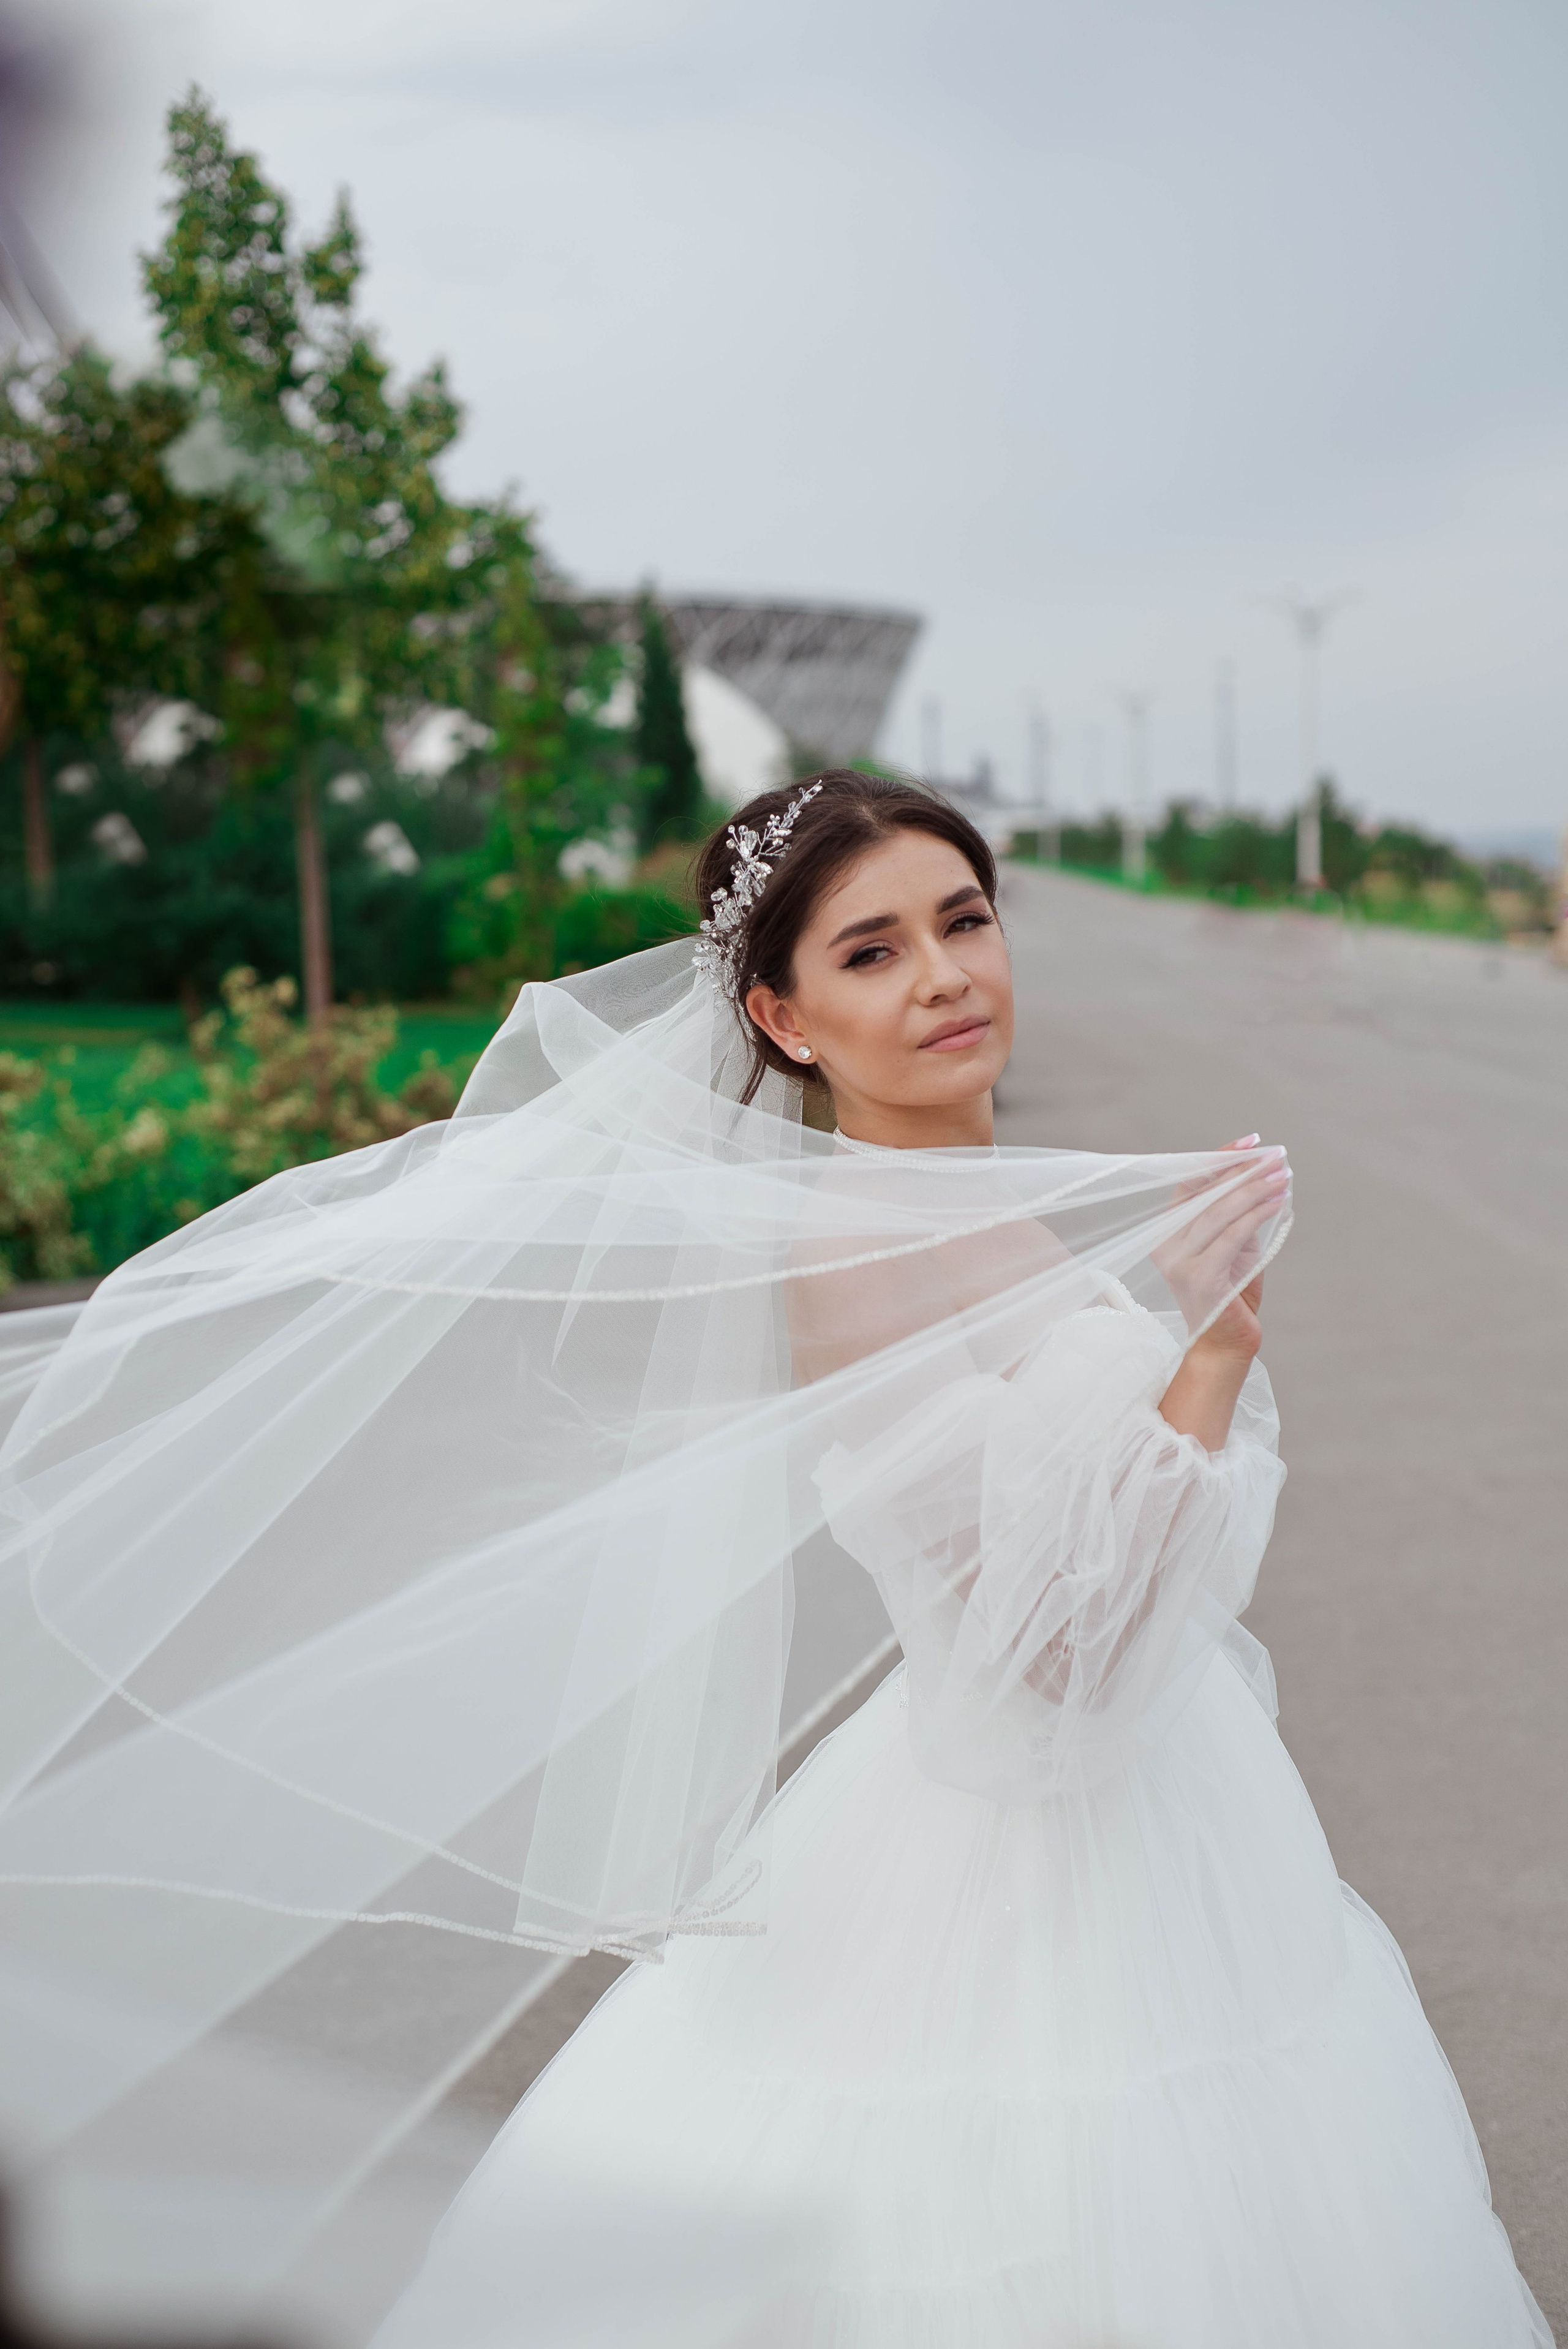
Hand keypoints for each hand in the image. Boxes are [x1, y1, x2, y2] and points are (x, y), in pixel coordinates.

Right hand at [1152, 1134, 1289, 1353]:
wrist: (1225, 1345)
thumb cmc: (1231, 1296)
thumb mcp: (1234, 1248)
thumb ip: (1237, 1218)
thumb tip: (1260, 1178)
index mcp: (1169, 1234)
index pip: (1191, 1184)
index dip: (1220, 1158)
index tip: (1250, 1141)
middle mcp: (1167, 1245)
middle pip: (1207, 1194)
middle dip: (1244, 1169)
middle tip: (1276, 1155)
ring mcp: (1180, 1263)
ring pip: (1220, 1212)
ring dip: (1255, 1189)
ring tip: (1282, 1175)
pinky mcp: (1200, 1278)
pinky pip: (1232, 1236)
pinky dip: (1257, 1214)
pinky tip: (1277, 1201)